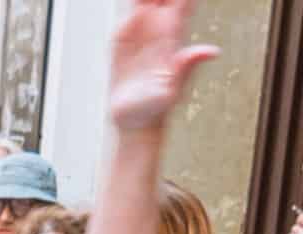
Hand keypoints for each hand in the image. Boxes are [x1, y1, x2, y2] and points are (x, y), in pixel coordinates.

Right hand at [106, 0, 216, 130]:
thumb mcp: (173, 88)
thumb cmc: (156, 108)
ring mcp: (140, 36)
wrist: (135, 120)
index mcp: (172, 40)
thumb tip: (211, 52)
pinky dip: (130, 5)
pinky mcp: (122, 43)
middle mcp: (158, 34)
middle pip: (163, 0)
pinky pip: (128, 16)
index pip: (180, 6)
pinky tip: (131, 1)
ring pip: (145, 3)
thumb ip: (188, 67)